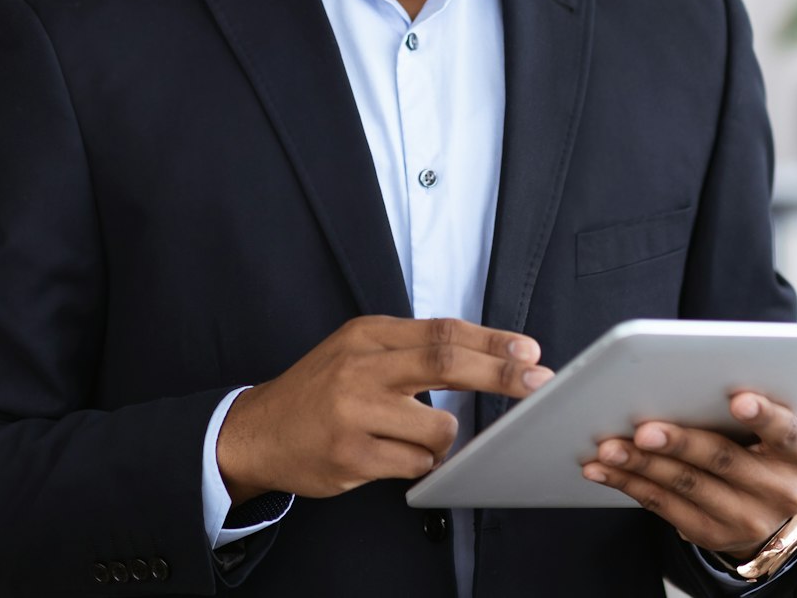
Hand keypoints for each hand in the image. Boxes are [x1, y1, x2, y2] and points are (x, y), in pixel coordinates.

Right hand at [218, 315, 550, 500]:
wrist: (258, 431)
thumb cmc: (321, 391)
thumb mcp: (357, 352)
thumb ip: (410, 350)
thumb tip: (486, 355)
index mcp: (367, 335)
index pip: (442, 331)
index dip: (492, 341)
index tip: (529, 351)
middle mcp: (359, 368)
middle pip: (446, 363)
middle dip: (501, 373)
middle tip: (538, 382)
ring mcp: (353, 413)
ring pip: (438, 429)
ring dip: (446, 440)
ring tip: (417, 439)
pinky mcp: (350, 456)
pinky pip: (414, 465)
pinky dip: (420, 464)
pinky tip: (395, 456)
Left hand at [581, 391, 796, 559]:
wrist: (769, 514)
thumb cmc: (762, 450)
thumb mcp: (772, 433)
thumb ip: (746, 409)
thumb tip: (685, 378)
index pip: (786, 432)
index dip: (763, 416)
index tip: (738, 399)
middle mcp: (779, 491)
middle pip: (723, 460)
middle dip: (679, 442)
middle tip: (644, 428)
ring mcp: (746, 518)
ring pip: (686, 485)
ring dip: (641, 464)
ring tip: (609, 447)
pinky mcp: (711, 534)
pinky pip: (664, 507)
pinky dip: (629, 483)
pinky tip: (603, 469)